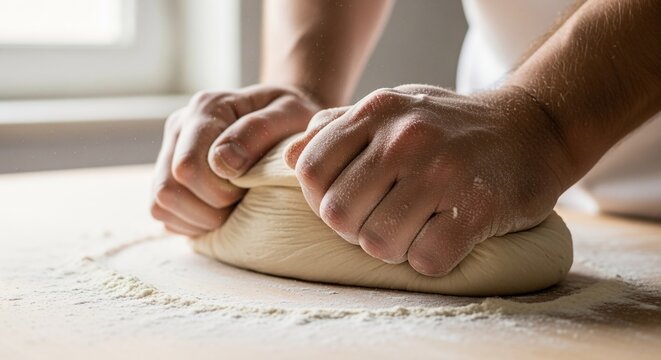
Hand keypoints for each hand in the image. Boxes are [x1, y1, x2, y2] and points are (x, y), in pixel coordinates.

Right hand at [151, 85, 321, 236]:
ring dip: (199, 218)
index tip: (249, 187)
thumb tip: (222, 161)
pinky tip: (219, 211)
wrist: (287, 118)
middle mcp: (180, 126)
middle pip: (168, 189)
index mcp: (206, 108)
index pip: (187, 167)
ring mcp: (170, 150)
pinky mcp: (169, 173)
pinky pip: (164, 213)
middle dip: (210, 208)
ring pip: (161, 204)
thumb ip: (258, 130)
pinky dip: (192, 222)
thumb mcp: (290, 114)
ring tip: (231, 207)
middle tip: (242, 200)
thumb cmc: (293, 119)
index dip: (219, 191)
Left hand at [284, 84, 572, 275]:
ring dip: (394, 247)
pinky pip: (426, 259)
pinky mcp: (479, 207)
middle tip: (384, 219)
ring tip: (416, 227)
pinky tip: (444, 237)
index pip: (309, 170)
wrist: (533, 126)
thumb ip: (339, 127)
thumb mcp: (394, 107)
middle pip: (337, 214)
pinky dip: (430, 259)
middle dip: (355, 229)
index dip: (320, 198)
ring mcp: (442, 171)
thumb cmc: (451, 125)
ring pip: (377, 243)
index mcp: (377, 112)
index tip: (350, 201)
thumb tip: (288, 156)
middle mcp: (405, 137)